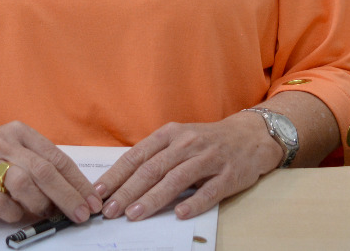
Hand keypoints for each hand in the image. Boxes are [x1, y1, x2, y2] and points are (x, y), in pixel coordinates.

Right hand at [0, 121, 102, 224]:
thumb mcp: (13, 147)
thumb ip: (39, 164)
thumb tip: (72, 193)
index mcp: (20, 133)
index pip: (57, 158)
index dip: (78, 182)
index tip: (91, 200)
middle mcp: (3, 144)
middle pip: (43, 171)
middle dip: (68, 196)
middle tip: (81, 214)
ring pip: (22, 182)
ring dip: (41, 203)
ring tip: (48, 214)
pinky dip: (13, 211)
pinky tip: (18, 214)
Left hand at [93, 112, 281, 220]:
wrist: (251, 135)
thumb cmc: (207, 141)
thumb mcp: (178, 140)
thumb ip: (155, 157)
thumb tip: (121, 182)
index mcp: (170, 134)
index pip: (137, 156)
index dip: (116, 176)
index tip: (99, 193)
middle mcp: (187, 144)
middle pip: (152, 169)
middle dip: (128, 191)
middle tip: (111, 211)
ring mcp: (209, 158)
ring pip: (176, 179)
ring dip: (153, 198)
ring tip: (134, 215)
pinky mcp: (229, 174)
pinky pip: (209, 191)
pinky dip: (194, 203)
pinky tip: (179, 215)